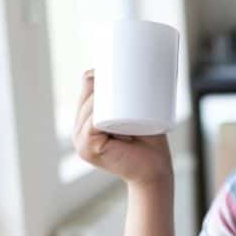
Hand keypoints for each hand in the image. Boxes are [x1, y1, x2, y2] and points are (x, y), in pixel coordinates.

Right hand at [72, 69, 173, 185]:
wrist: (155, 172)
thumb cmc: (150, 143)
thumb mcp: (139, 115)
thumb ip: (137, 99)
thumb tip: (147, 69)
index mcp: (87, 121)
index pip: (87, 88)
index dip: (99, 74)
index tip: (118, 63)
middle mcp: (79, 131)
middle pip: (86, 94)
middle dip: (102, 80)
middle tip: (126, 74)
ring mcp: (81, 141)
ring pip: (89, 108)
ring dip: (103, 97)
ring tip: (124, 93)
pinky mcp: (89, 150)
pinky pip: (90, 126)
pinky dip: (98, 115)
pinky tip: (106, 107)